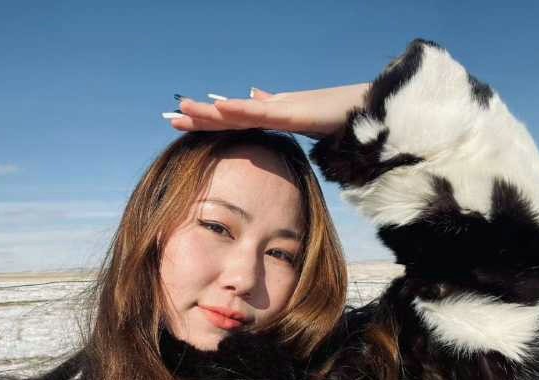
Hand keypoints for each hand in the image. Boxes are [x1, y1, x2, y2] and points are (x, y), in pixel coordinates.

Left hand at [167, 83, 370, 138]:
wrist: (367, 113)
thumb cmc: (337, 114)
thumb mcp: (299, 115)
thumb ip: (276, 107)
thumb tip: (256, 95)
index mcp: (271, 114)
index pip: (232, 121)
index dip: (206, 122)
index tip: (181, 124)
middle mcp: (272, 108)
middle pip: (229, 115)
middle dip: (200, 117)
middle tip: (171, 119)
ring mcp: (282, 109)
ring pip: (240, 111)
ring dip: (212, 111)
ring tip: (185, 109)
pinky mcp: (294, 112)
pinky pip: (264, 112)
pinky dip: (242, 109)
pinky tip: (221, 107)